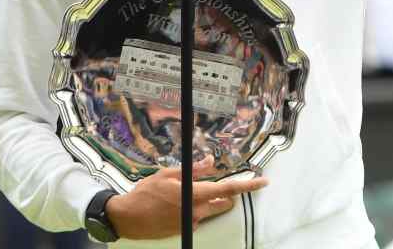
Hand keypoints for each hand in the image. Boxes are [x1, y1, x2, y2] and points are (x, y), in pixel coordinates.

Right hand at [105, 158, 269, 239]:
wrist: (129, 218)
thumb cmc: (146, 193)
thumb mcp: (167, 174)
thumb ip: (193, 169)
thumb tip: (210, 161)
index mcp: (194, 194)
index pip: (228, 189)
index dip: (248, 186)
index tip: (263, 181)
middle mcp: (197, 211)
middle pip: (224, 202)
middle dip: (226, 193)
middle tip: (214, 183)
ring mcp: (192, 223)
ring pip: (212, 210)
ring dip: (210, 200)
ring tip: (188, 192)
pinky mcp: (186, 231)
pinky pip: (199, 217)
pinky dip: (196, 208)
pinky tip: (177, 204)